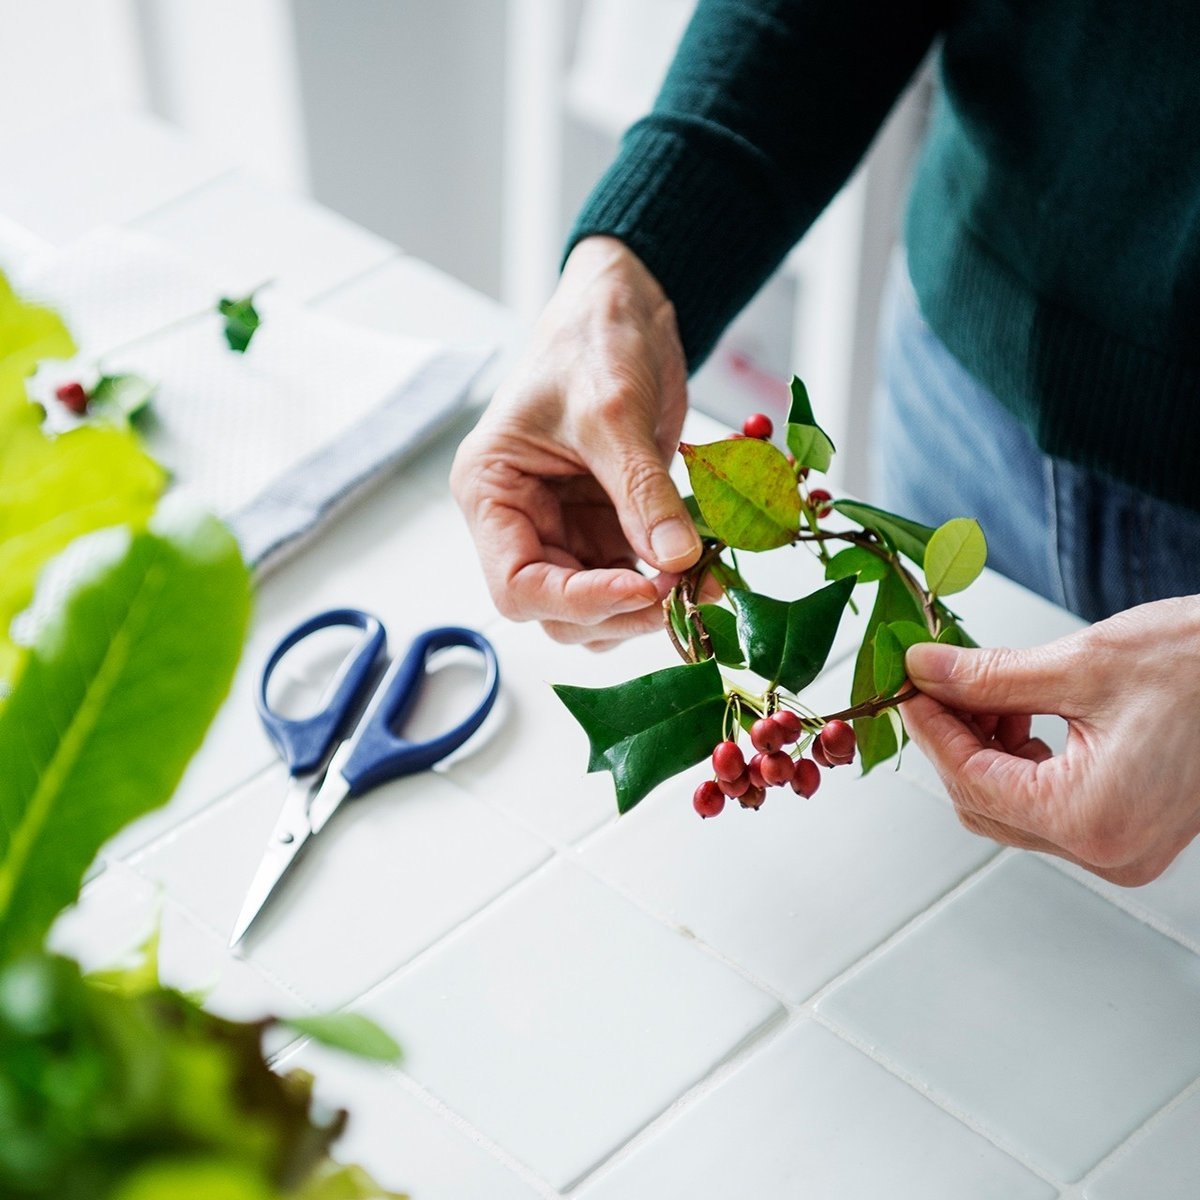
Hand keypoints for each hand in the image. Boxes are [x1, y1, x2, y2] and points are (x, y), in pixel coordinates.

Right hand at [451, 236, 701, 649]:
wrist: (625, 307)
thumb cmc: (592, 340)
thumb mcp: (614, 414)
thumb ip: (642, 491)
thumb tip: (675, 561)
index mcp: (491, 493)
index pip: (517, 585)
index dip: (577, 601)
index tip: (642, 589)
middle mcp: (520, 521)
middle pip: (557, 609)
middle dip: (618, 611)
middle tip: (680, 593)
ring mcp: (565, 528)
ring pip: (598, 607)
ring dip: (646, 607)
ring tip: (699, 582)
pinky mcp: (608, 524)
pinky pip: (634, 577)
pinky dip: (668, 582)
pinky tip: (706, 570)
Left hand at [902, 595, 1199, 885]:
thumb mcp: (1083, 664)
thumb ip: (989, 677)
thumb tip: (924, 672)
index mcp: (1093, 820)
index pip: (971, 781)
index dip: (931, 730)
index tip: (907, 685)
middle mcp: (1107, 852)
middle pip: (984, 804)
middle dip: (953, 740)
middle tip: (938, 683)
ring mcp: (1121, 848)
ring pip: (1010, 806)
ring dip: (984, 749)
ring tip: (986, 691)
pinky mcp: (1129, 829)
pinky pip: (1046, 803)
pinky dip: (1019, 759)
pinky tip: (1018, 712)